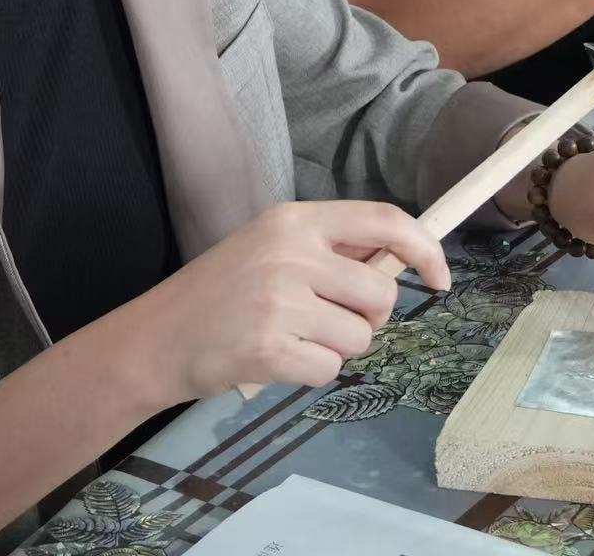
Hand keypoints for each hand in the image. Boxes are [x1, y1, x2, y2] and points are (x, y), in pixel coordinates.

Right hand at [130, 201, 449, 400]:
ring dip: (336, 348)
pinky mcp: (269, 348)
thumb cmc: (218, 294)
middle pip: (379, 291)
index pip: (385, 220)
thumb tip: (399, 262)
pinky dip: (310, 373)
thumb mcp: (269, 247)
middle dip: (368, 317)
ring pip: (359, 336)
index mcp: (294, 219)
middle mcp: (290, 252)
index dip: (425, 249)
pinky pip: (330, 371)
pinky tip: (276, 359)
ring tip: (291, 337)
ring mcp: (279, 300)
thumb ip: (329, 250)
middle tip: (326, 320)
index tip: (439, 277)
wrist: (154, 339)